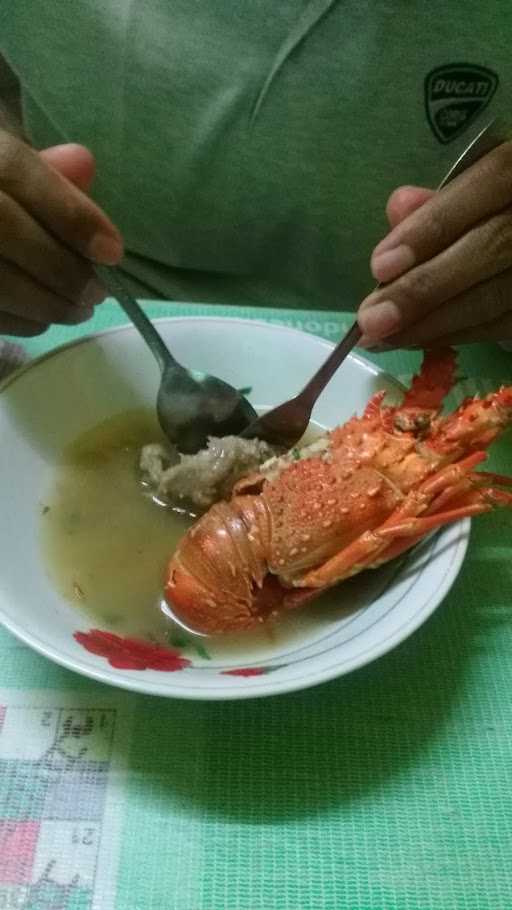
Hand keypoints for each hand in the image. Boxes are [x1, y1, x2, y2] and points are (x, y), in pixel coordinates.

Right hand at [0, 133, 121, 336]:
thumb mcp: (8, 165)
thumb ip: (45, 169)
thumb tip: (83, 165)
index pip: (15, 170)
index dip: (69, 214)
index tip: (112, 251)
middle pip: (3, 228)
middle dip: (62, 267)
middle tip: (98, 291)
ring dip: (46, 302)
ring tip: (79, 309)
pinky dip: (20, 321)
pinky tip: (43, 318)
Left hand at [357, 142, 511, 348]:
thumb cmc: (491, 208)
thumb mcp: (473, 189)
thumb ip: (441, 200)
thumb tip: (398, 209)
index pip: (486, 185)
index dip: (433, 226)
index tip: (380, 265)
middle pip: (490, 249)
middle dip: (424, 289)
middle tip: (372, 320)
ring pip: (496, 296)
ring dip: (433, 323)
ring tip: (382, 337)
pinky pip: (503, 323)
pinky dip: (457, 334)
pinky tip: (416, 340)